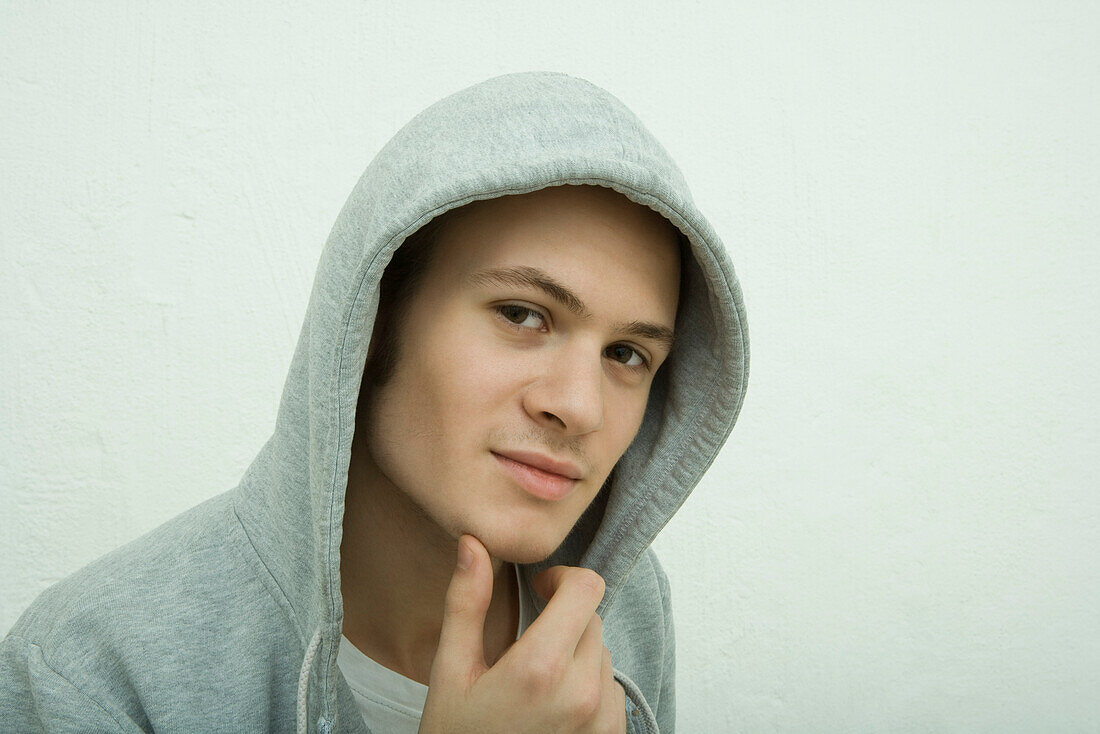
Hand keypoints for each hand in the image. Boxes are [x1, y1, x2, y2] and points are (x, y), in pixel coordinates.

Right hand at [418, 534, 626, 732]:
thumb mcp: (450, 672)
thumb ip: (465, 604)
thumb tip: (474, 544)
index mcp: (540, 668)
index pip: (586, 588)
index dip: (562, 579)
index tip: (539, 591)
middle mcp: (582, 693)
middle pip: (591, 618)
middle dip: (562, 618)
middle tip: (525, 641)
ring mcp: (600, 721)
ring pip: (601, 652)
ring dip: (575, 652)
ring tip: (535, 681)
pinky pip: (610, 688)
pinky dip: (587, 686)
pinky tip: (552, 706)